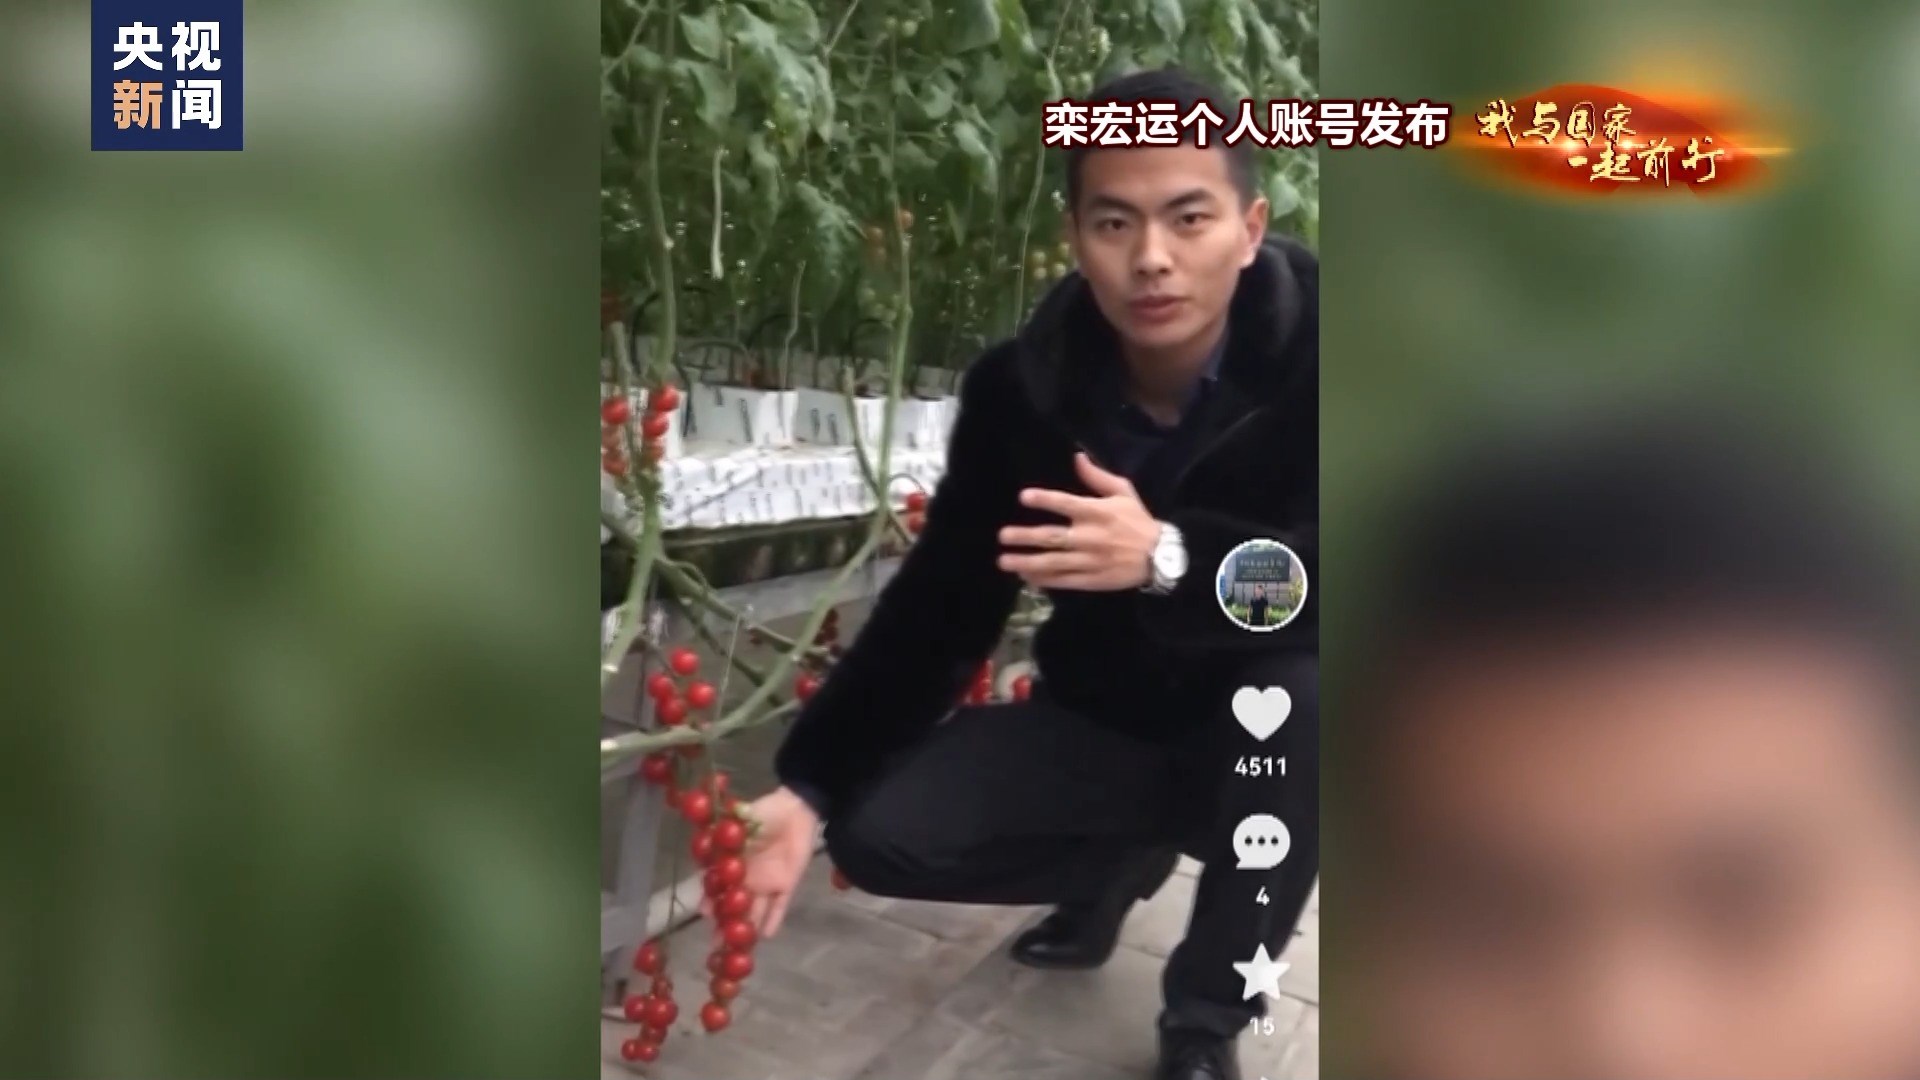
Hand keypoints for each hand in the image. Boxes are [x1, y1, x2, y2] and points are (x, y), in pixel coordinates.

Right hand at [703, 785, 818, 939]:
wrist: (796, 811)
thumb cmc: (764, 812)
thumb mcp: (743, 817)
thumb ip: (728, 828)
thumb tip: (711, 830)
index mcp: (730, 863)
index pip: (716, 885)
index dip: (710, 898)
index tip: (703, 911)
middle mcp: (744, 879)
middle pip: (732, 906)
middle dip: (724, 925)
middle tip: (717, 945)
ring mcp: (765, 885)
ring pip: (754, 911)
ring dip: (747, 928)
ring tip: (739, 948)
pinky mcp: (785, 886)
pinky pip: (779, 907)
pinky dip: (773, 920)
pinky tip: (767, 936)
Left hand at [997, 453, 1160, 590]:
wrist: (1161, 556)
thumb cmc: (1138, 520)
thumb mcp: (1123, 492)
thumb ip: (1097, 476)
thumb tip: (1077, 457)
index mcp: (1098, 513)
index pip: (1067, 504)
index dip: (1045, 500)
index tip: (1023, 497)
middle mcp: (1091, 537)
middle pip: (1053, 537)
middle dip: (1025, 537)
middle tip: (1002, 536)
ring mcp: (1090, 561)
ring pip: (1053, 563)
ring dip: (1027, 562)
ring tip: (1004, 561)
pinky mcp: (1092, 580)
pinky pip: (1064, 581)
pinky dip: (1044, 580)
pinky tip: (1026, 577)